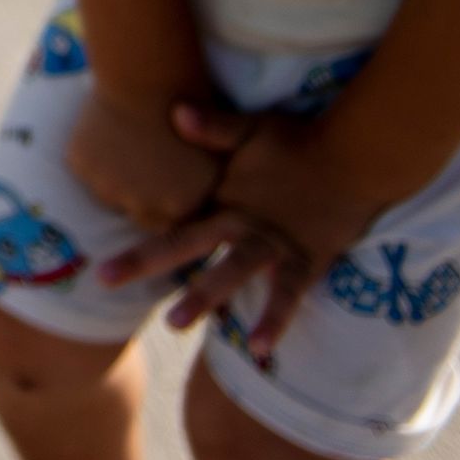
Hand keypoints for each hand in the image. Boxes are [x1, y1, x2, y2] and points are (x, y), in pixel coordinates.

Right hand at [63, 86, 230, 231]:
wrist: (151, 77)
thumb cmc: (190, 112)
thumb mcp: (211, 158)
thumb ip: (198, 192)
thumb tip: (192, 209)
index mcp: (177, 207)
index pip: (164, 223)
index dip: (163, 201)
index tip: (164, 179)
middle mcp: (140, 205)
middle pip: (132, 210)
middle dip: (137, 194)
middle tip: (142, 162)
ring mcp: (107, 187)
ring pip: (106, 191)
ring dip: (112, 176)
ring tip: (124, 146)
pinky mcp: (81, 165)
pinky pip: (84, 168)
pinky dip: (92, 155)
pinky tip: (105, 133)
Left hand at [98, 109, 385, 352]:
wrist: (358, 156)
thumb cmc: (303, 140)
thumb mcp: (254, 128)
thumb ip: (215, 127)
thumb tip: (174, 112)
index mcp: (224, 197)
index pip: (174, 218)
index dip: (138, 229)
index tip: (101, 244)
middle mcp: (241, 223)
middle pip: (185, 244)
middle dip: (144, 260)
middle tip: (104, 279)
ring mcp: (272, 244)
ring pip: (231, 272)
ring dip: (204, 296)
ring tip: (176, 322)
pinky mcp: (305, 260)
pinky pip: (287, 294)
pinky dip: (273, 319)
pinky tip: (258, 347)